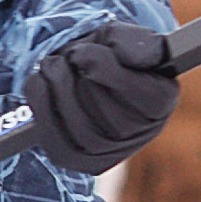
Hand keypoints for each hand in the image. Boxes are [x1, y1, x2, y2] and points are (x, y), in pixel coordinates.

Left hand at [24, 22, 176, 171]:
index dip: (102, 66)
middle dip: (74, 76)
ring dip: (56, 91)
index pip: (134, 89)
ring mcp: (113, 153)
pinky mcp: (83, 162)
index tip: (83, 52)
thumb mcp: (125, 39)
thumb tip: (125, 59)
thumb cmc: (112, 55)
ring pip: (81, 130)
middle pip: (104, 110)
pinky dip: (41, 111)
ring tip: (51, 66)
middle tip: (63, 57)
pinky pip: (57, 145)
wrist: (90, 73)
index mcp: (160, 100)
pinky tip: (40, 85)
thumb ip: (133, 43)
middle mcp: (142, 133)